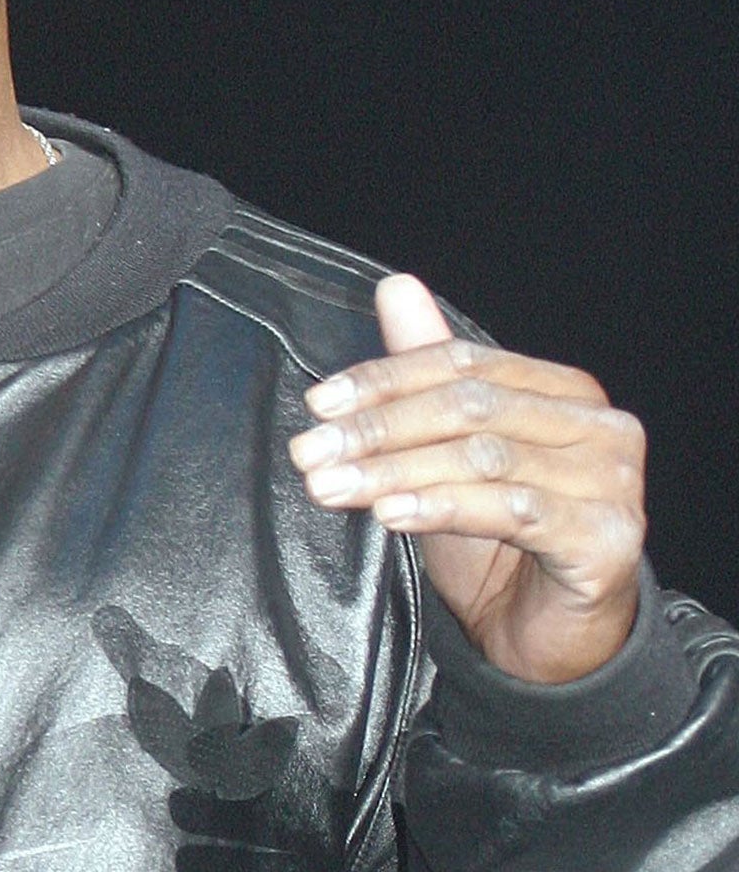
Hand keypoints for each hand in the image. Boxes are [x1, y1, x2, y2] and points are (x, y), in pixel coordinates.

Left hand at [288, 274, 646, 683]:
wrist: (548, 635)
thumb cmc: (499, 535)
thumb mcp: (450, 449)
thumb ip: (426, 371)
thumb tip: (395, 287)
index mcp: (565, 390)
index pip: (464, 364)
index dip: (386, 379)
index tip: (318, 404)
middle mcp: (601, 427)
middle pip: (470, 408)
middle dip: (378, 429)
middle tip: (310, 452)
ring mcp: (613, 483)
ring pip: (482, 458)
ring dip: (393, 471)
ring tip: (331, 485)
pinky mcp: (608, 539)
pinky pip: (513, 511)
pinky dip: (441, 506)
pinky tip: (389, 514)